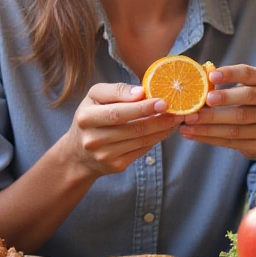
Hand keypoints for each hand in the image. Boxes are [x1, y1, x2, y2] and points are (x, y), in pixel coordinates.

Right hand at [54, 82, 183, 177]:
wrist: (78, 153)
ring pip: (141, 140)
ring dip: (162, 129)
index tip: (163, 101)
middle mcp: (93, 139)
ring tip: (175, 119)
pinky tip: (165, 130)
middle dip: (158, 119)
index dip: (142, 108)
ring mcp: (105, 155)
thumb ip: (116, 90)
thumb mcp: (95, 97)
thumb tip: (141, 92)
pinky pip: (142, 150)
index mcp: (86, 118)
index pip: (118, 112)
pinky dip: (156, 139)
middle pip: (133, 128)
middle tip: (177, 111)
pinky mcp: (116, 165)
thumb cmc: (91, 117)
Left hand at [183, 64, 255, 159]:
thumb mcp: (241, 89)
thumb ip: (222, 84)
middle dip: (224, 99)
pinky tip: (192, 133)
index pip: (249, 73)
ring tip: (188, 121)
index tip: (210, 76)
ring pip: (237, 125)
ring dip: (209, 124)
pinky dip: (208, 137)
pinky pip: (231, 141)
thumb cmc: (245, 104)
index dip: (230, 74)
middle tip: (203, 101)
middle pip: (248, 98)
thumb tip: (196, 81)